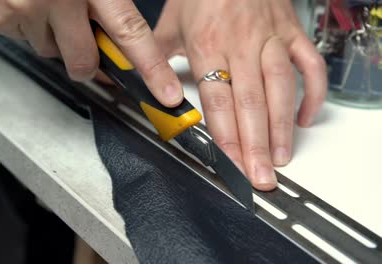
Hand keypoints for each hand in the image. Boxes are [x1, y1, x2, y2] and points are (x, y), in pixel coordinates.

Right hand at [0, 0, 183, 106]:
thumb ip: (111, 0)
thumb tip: (124, 35)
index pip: (130, 33)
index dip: (152, 68)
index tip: (167, 93)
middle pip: (84, 62)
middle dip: (88, 59)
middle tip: (83, 33)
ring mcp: (24, 9)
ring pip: (51, 52)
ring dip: (55, 36)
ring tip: (49, 4)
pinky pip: (22, 40)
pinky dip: (28, 26)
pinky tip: (28, 2)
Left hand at [155, 0, 326, 190]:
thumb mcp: (171, 21)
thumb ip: (158, 57)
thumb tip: (145, 87)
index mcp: (208, 43)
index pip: (218, 99)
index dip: (226, 135)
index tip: (231, 163)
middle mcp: (242, 43)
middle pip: (251, 102)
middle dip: (256, 144)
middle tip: (260, 176)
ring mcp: (271, 37)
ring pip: (281, 88)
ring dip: (282, 127)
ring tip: (279, 158)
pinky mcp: (292, 31)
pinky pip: (310, 65)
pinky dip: (313, 93)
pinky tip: (304, 119)